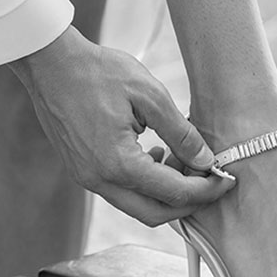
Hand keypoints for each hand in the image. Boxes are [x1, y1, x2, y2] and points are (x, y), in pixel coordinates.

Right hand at [10, 27, 234, 227]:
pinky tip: (156, 154)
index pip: (173, 193)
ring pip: (136, 205)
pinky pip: (119, 191)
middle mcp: (99, 180)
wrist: (50, 62)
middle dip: (188, 202)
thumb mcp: (150, 95)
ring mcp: (86, 178)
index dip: (205, 190)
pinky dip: (144, 183)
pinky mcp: (81, 170)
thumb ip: (181, 133)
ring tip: (183, 160)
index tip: (226, 180)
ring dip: (165, 193)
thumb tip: (205, 161)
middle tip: (210, 181)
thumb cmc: (97, 71)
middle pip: (154, 214)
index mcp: (118, 163)